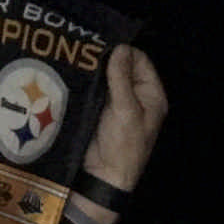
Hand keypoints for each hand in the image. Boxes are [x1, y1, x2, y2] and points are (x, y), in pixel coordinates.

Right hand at [71, 45, 167, 223]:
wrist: (103, 177)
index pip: (140, 61)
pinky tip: (72, 71)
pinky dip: (85, 80)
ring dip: (92, 68)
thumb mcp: (126, 111)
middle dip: (105, 57)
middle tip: (85, 45)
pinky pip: (92, 87)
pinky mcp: (97, 108)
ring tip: (76, 55)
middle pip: (121, 66)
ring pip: (105, 75)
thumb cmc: (123, 147)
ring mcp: (116, 101)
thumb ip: (122, 79)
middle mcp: (135, 96)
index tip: (103, 46)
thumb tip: (119, 48)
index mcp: (151, 95)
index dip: (124, 52)